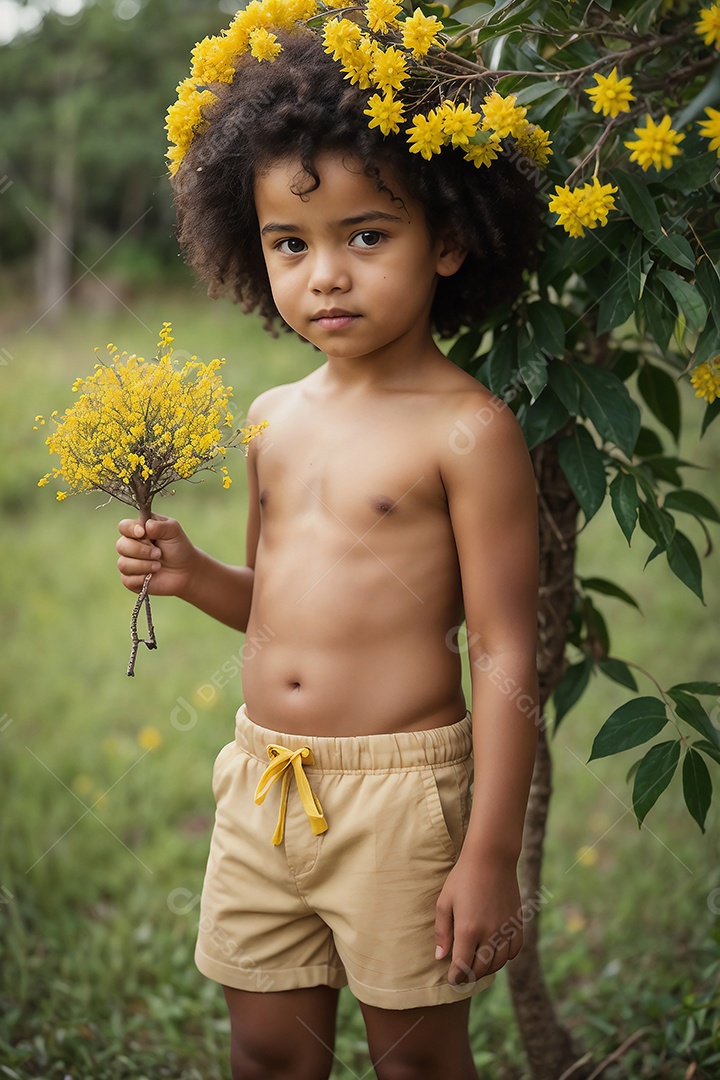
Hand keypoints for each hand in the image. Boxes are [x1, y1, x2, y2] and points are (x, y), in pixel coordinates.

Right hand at [116, 514, 196, 598]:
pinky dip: (141, 578)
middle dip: (141, 550)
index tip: (142, 533)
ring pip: (122, 564)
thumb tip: (146, 526)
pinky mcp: (130, 580)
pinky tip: (152, 576)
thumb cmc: (179, 548)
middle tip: (159, 553)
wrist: (186, 572)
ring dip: (143, 565)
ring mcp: (129, 563)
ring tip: (158, 566)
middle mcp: (130, 545)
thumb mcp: (173, 531)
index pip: (123, 526)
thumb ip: (160, 525)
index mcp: (138, 530)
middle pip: (120, 545)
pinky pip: (127, 579)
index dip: (130, 529)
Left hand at [434, 851, 523, 986]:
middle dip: (469, 975)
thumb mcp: (444, 902)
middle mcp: (488, 933)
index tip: (452, 979)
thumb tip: (440, 957)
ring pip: (498, 963)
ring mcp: (505, 929)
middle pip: (480, 969)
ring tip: (477, 964)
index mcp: (467, 930)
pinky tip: (495, 952)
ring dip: (486, 968)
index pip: (462, 967)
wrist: (491, 858)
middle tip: (462, 974)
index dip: (456, 977)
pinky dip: (504, 957)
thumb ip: (442, 932)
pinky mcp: (516, 923)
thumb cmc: (462, 878)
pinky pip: (514, 951)